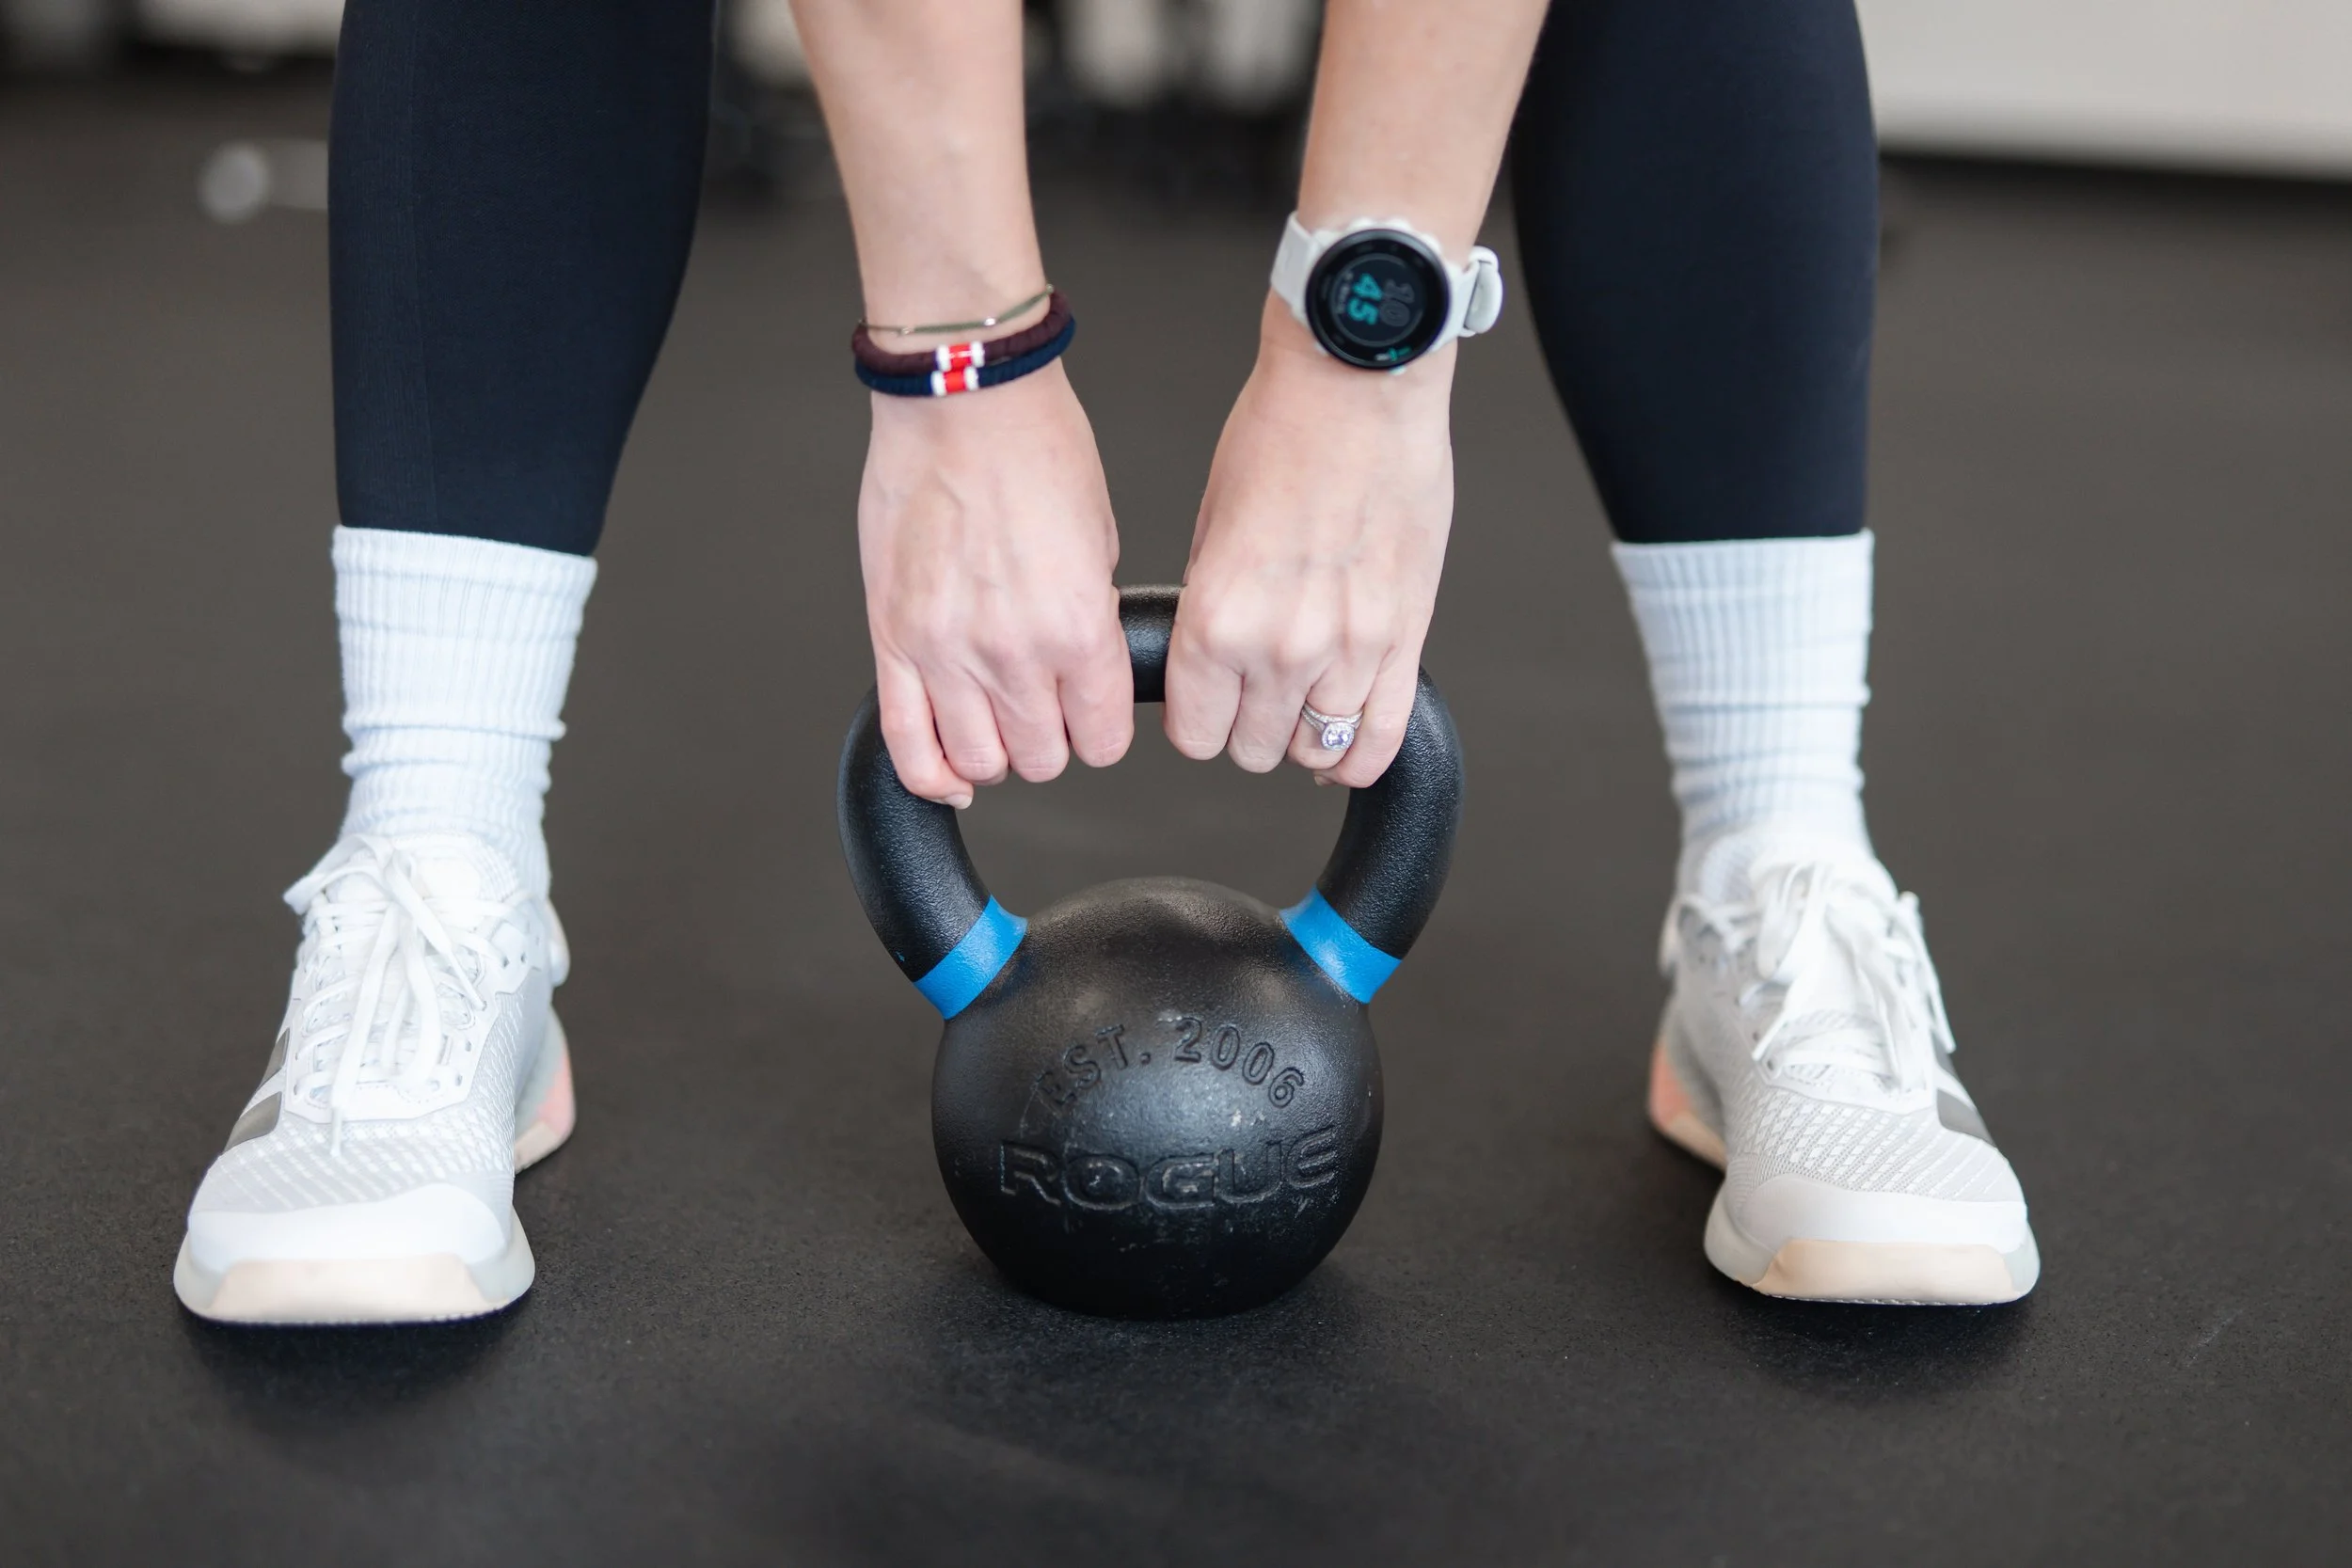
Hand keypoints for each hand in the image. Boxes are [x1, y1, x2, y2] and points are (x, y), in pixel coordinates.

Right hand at [859, 362, 1131, 806]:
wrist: (961, 399)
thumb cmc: (1035, 446)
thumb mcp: (1101, 538)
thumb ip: (1090, 616)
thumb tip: (1082, 664)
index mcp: (1079, 628)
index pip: (1101, 740)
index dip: (1100, 733)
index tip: (1091, 715)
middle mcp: (1013, 652)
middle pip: (1040, 760)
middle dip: (1049, 741)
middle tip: (1044, 707)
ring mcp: (946, 652)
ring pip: (977, 763)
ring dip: (994, 754)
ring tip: (996, 719)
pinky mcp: (893, 639)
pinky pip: (906, 744)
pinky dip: (931, 774)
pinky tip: (950, 771)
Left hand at [1165, 298, 1454, 786]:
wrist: (1359, 385)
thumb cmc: (1283, 432)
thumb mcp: (1209, 525)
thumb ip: (1212, 608)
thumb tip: (1213, 659)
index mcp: (1217, 619)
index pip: (1195, 735)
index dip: (1198, 722)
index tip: (1208, 705)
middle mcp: (1282, 646)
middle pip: (1255, 751)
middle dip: (1250, 726)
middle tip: (1256, 691)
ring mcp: (1350, 649)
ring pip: (1319, 750)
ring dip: (1307, 734)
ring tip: (1305, 697)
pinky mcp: (1406, 637)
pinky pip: (1383, 736)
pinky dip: (1362, 754)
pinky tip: (1349, 740)